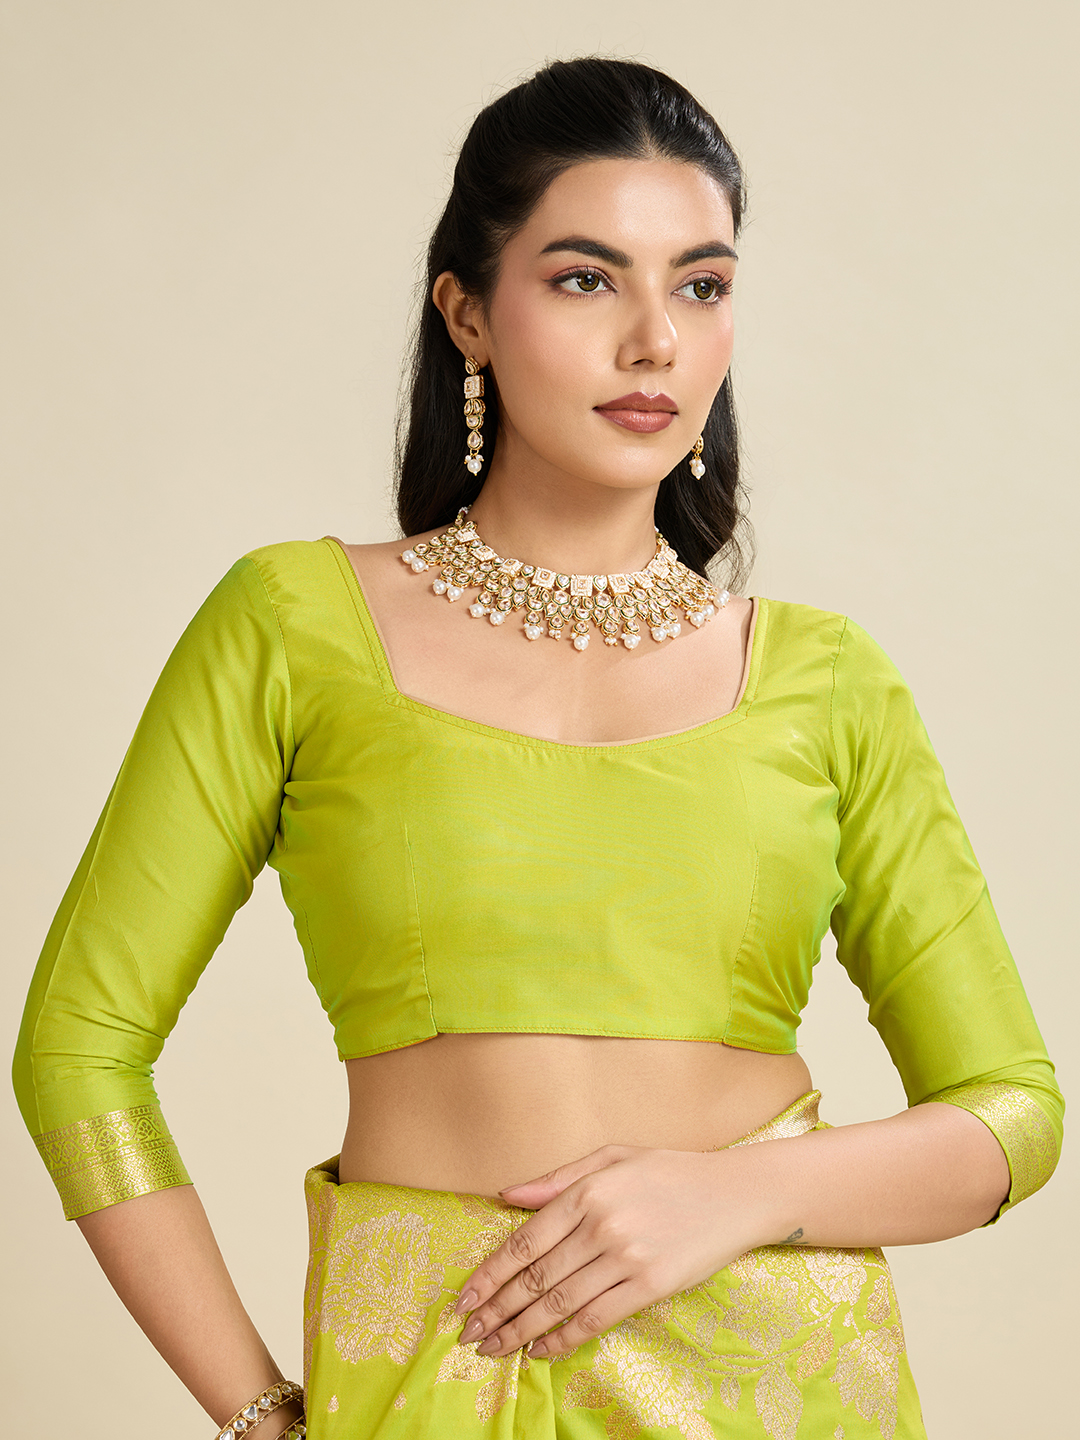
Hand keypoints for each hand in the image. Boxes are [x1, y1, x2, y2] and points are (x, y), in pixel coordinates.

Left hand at [453, 1143, 774, 1358]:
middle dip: (496, 1310)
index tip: (464, 1298)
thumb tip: (507, 1194)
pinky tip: (541, 1351)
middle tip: (469, 1334)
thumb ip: (558, 1178)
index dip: (490, 1274)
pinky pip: (596, 1318)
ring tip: (494, 1348)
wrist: (735, 1193)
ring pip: (560, 1303)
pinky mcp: (651, 1285)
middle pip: (536, 1277)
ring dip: (521, 1331)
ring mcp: (627, 1257)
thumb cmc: (671, 1172)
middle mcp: (601, 1224)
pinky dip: (564, 1339)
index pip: (524, 1240)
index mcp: (587, 1191)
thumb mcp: (612, 1157)